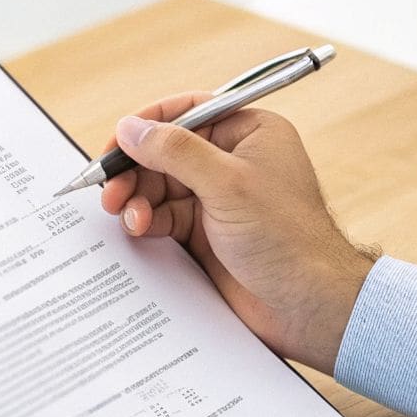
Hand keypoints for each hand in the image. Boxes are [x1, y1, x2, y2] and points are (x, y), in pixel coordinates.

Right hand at [101, 92, 377, 374]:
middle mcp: (234, 161)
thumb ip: (175, 152)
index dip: (148, 124)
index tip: (117, 142)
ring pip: (161, 187)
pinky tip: (139, 229)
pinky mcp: (207, 235)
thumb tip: (131, 127)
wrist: (307, 305)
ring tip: (127, 215)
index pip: (188, 111)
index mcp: (250, 133)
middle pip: (167, 152)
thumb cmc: (286, 238)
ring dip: (137, 198)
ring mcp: (219, 200)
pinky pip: (165, 218)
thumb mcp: (227, 184)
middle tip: (109, 188)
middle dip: (135, 168)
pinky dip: (147, 222)